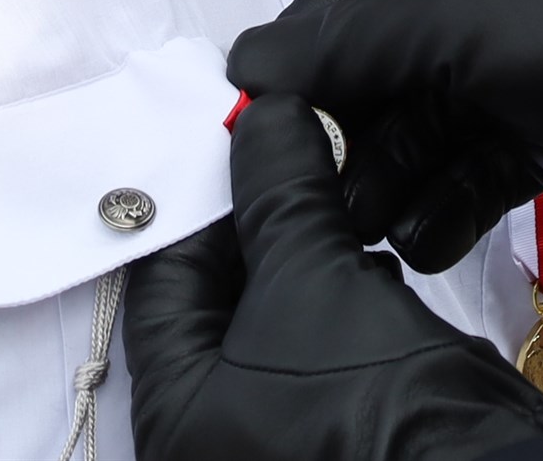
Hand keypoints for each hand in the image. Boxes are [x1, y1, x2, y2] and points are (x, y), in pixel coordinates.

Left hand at [124, 97, 542, 460]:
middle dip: (258, 222)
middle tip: (293, 149)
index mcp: (175, 420)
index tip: (246, 135)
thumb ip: (278, 192)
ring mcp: (273, 439)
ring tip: (335, 192)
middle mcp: (210, 438)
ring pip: (268, 321)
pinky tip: (366, 261)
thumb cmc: (378, 397)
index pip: (163, 281)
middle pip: (214, 300)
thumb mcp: (316, 281)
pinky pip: (311, 350)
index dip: (205, 198)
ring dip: (301, 253)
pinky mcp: (333, 433)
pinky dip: (332, 298)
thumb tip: (263, 113)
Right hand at [225, 0, 542, 275]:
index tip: (260, 107)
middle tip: (312, 183)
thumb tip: (241, 61)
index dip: (308, 42)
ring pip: (427, 120)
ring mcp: (523, 57)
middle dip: (352, 125)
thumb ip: (340, 45)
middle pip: (388, 57)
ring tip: (361, 222)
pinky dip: (444, 202)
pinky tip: (420, 238)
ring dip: (390, 174)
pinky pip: (472, 165)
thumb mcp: (441, 21)